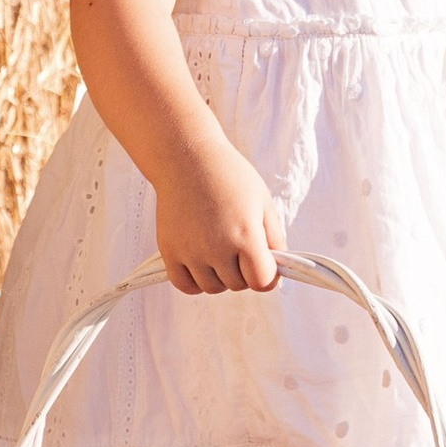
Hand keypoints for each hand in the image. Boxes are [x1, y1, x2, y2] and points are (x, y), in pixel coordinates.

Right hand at [158, 133, 285, 293]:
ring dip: (220, 277)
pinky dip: (195, 281)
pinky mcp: (169, 251)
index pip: (262, 281)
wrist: (188, 158)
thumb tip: (276, 269)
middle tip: (240, 249)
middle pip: (237, 285)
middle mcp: (216, 247)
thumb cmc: (229, 176)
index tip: (264, 264)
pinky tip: (201, 263)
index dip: (268, 276)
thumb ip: (274, 238)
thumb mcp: (263, 202)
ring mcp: (190, 251)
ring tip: (220, 252)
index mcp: (245, 234)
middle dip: (244, 272)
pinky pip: (185, 285)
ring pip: (212, 288)